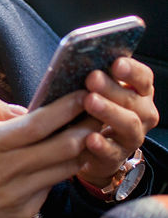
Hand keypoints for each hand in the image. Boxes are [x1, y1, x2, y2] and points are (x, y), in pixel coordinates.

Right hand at [0, 92, 88, 217]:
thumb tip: (18, 109)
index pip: (37, 124)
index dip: (64, 108)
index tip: (81, 94)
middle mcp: (8, 169)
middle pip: (62, 146)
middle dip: (86, 126)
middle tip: (101, 110)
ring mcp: (19, 194)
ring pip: (65, 168)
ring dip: (83, 149)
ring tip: (92, 132)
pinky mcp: (25, 211)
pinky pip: (50, 186)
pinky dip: (60, 170)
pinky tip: (64, 159)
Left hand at [76, 57, 158, 187]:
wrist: (90, 149)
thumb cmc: (90, 110)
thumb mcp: (94, 91)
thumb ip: (93, 78)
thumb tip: (75, 59)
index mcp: (137, 92)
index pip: (143, 78)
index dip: (131, 70)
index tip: (116, 63)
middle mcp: (141, 114)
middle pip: (133, 99)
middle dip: (112, 88)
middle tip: (92, 78)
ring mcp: (131, 137)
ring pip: (128, 124)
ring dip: (109, 112)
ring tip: (90, 101)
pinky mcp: (116, 158)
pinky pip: (111, 152)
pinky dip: (102, 145)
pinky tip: (89, 137)